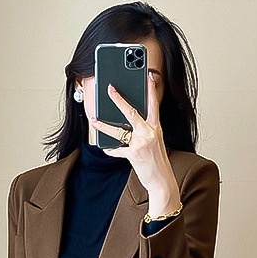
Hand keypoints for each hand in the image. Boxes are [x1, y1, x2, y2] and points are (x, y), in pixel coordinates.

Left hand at [90, 72, 180, 216]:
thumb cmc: (157, 161)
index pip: (153, 105)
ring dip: (104, 125)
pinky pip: (118, 149)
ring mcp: (141, 143)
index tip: (148, 76)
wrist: (162, 180)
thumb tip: (126, 123)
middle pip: (132, 112)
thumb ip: (144, 130)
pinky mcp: (134, 155)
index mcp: (156, 127)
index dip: (151, 90)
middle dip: (119, 100)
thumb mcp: (155, 142)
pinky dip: (110, 149)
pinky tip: (104, 147)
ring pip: (119, 130)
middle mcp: (149, 133)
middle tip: (109, 89)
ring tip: (94, 120)